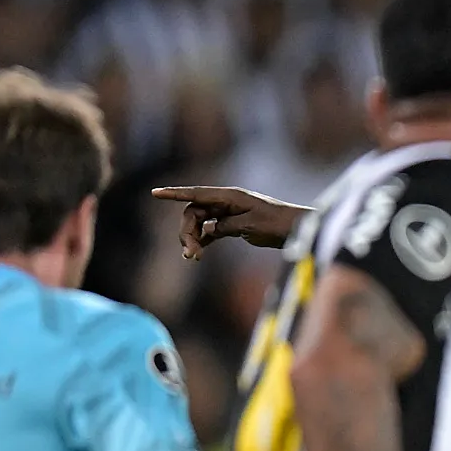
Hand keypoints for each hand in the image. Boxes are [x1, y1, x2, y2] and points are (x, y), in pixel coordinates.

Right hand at [151, 185, 306, 260]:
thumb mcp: (250, 225)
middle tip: (189, 253)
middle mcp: (226, 202)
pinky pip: (210, 231)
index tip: (155, 193)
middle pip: (194, 212)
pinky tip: (198, 255)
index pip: (196, 193)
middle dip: (187, 231)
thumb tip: (207, 230)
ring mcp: (228, 213)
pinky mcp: (231, 225)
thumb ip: (226, 226)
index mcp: (230, 196)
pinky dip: (203, 241)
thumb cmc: (276, 223)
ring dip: (193, 239)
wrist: (295, 229)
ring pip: (200, 223)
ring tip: (193, 257)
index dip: (174, 194)